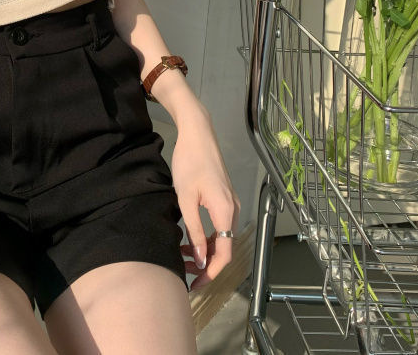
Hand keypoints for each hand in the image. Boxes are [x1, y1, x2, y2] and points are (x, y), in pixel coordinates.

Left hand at [170, 108, 239, 290]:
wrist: (197, 133)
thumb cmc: (189, 162)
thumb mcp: (186, 199)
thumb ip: (195, 231)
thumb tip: (201, 259)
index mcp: (226, 212)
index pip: (225, 253)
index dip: (211, 273)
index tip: (194, 284)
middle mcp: (234, 210)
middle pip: (225, 247)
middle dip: (206, 264)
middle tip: (184, 271)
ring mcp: (231, 203)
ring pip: (222, 237)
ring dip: (205, 250)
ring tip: (183, 254)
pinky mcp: (225, 197)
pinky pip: (220, 225)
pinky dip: (208, 236)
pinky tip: (190, 238)